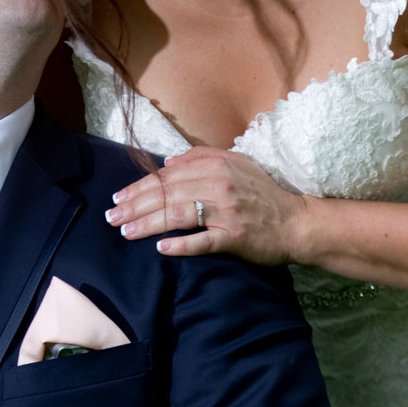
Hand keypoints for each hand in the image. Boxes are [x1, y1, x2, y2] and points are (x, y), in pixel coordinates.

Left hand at [107, 148, 310, 264]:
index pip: (168, 177)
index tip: (118, 197)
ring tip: (126, 231)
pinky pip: (203, 241)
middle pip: (168, 195)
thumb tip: (168, 164)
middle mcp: (220, 185)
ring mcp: (228, 212)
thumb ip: (202, 158)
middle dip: (135, 206)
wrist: (297, 221)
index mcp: (217, 166)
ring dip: (148, 224)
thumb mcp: (237, 164)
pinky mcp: (236, 237)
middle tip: (111, 217)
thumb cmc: (263, 194)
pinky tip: (161, 248)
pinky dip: (181, 245)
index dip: (140, 187)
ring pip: (179, 215)